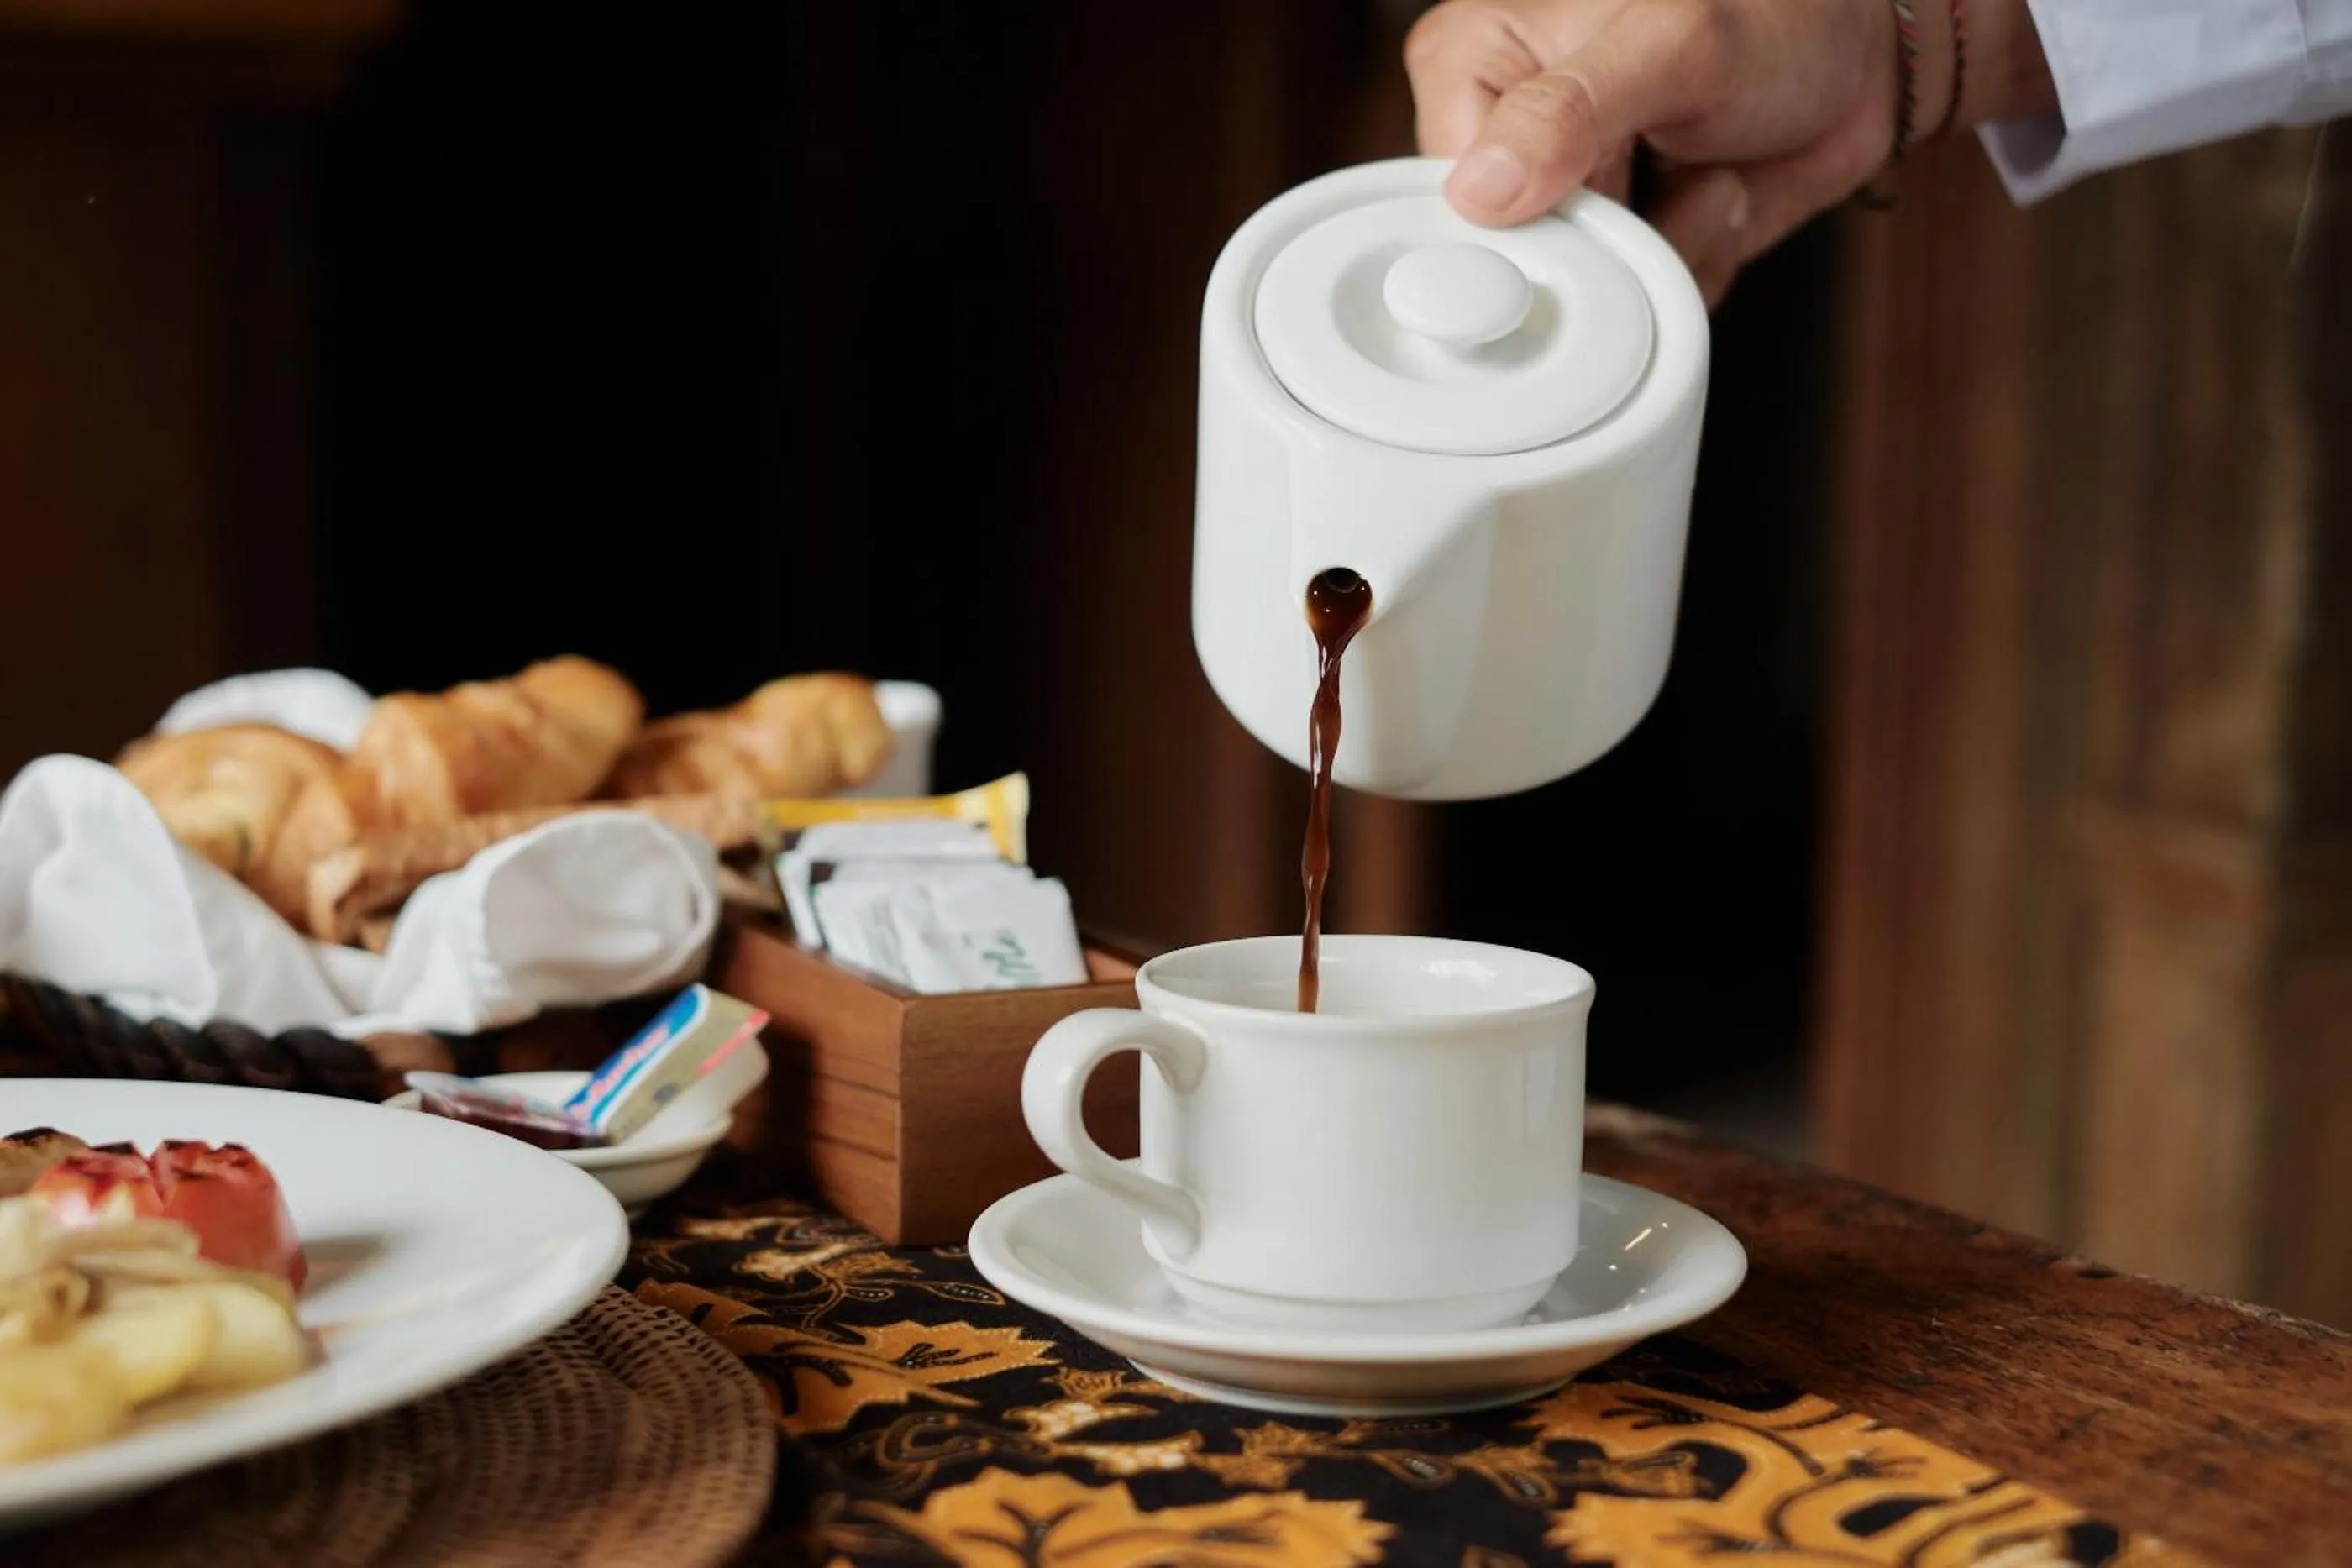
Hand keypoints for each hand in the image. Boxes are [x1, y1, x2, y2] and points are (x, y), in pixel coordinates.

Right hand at [1407, 0, 1943, 303]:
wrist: (1863, 57)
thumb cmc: (1777, 12)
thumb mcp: (1674, 43)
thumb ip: (1570, 110)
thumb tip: (1479, 192)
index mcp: (1473, 61)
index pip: (1444, 190)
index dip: (1515, 225)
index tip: (1591, 208)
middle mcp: (1502, 135)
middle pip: (1504, 258)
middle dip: (1600, 247)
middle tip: (1664, 178)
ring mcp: (1560, 198)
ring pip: (1569, 297)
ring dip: (1654, 263)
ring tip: (1706, 179)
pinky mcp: (1614, 245)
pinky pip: (1624, 314)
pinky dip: (1684, 276)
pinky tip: (1714, 203)